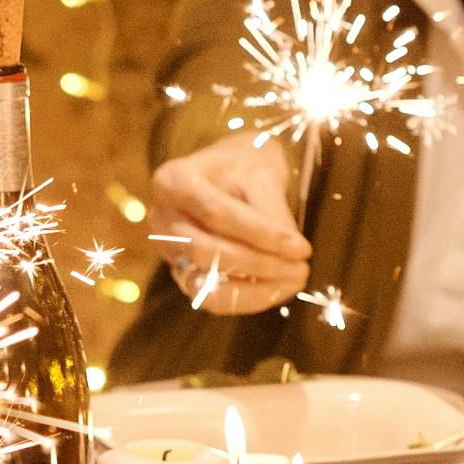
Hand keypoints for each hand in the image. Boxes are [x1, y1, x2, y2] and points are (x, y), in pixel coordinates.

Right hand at [148, 133, 312, 314]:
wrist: (231, 171)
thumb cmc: (245, 165)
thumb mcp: (261, 173)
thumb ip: (271, 212)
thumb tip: (290, 254)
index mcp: (172, 181)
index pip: (216, 213)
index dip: (261, 234)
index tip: (301, 247)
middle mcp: (161, 218)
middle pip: (205, 250)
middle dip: (258, 263)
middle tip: (301, 267)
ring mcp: (168, 250)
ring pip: (205, 283)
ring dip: (254, 288)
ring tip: (294, 280)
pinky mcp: (183, 274)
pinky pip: (212, 298)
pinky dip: (248, 298)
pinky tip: (279, 289)